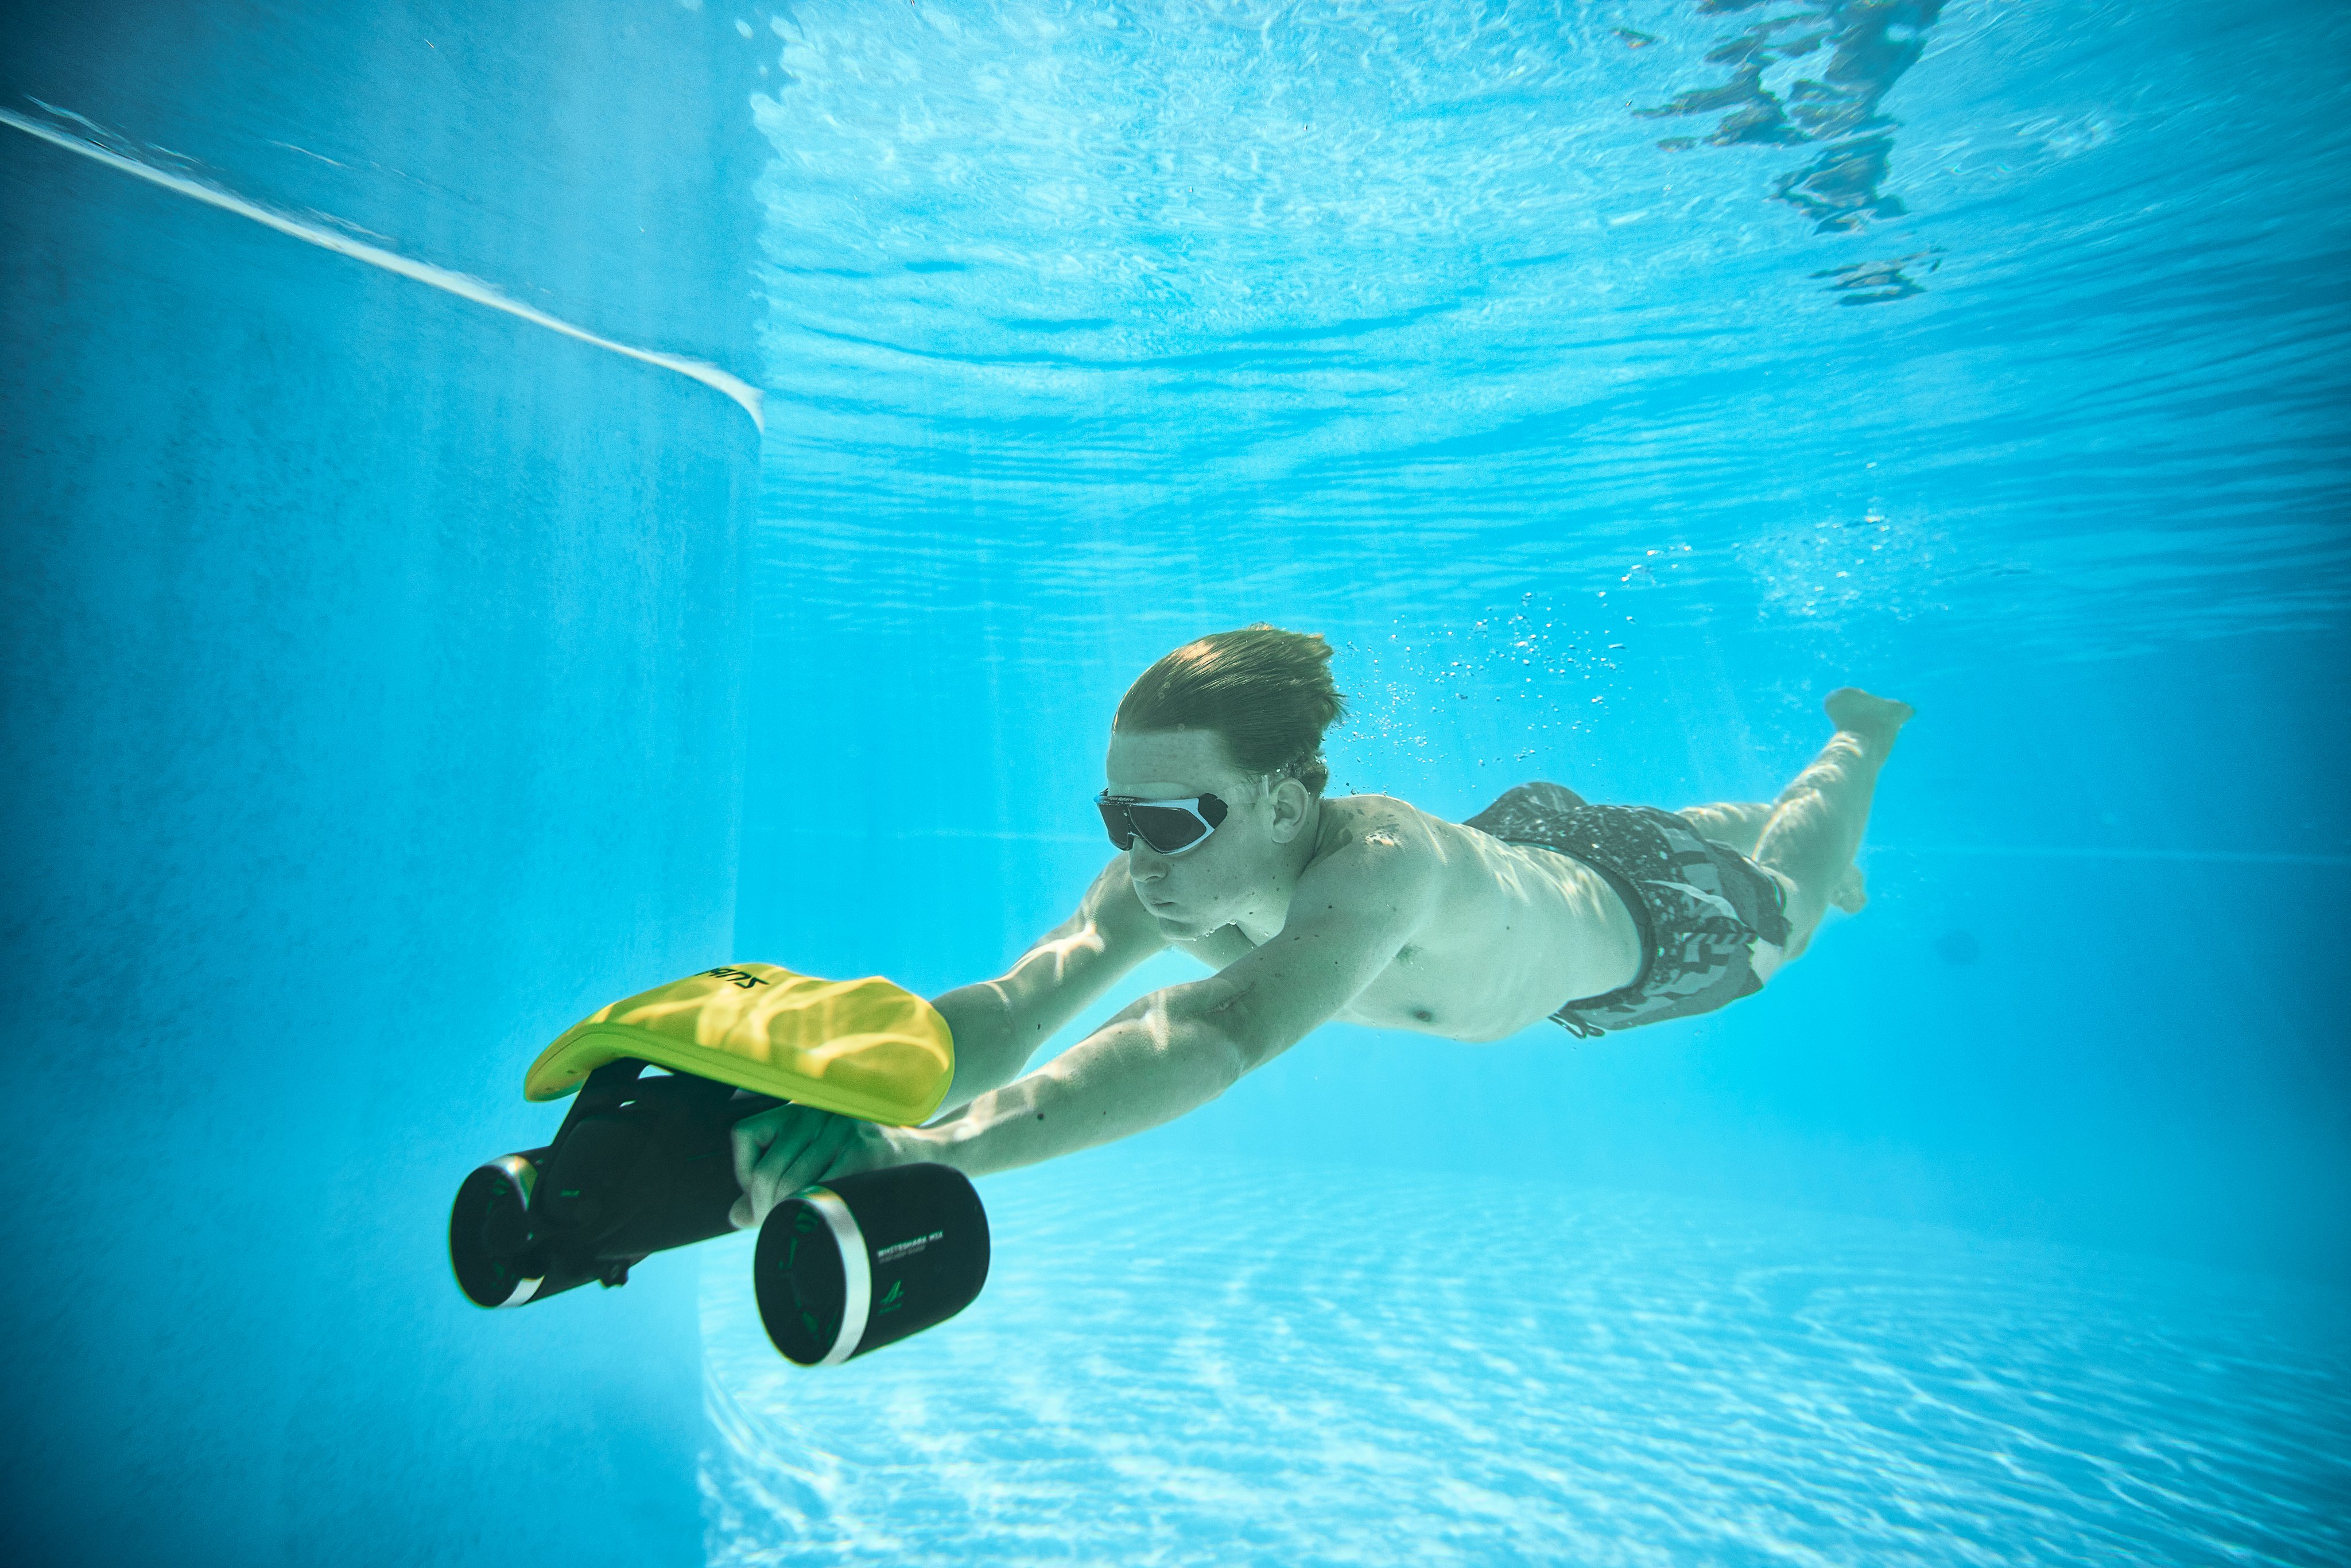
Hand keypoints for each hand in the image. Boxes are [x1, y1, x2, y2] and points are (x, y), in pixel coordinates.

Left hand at [728, 1103, 915, 1229]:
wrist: (928, 1158)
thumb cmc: (867, 1166)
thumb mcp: (819, 1158)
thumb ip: (777, 1180)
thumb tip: (735, 1216)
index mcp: (799, 1109)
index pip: (744, 1135)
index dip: (743, 1174)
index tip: (760, 1197)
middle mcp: (817, 1112)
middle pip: (767, 1171)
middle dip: (764, 1210)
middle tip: (777, 1227)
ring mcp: (841, 1130)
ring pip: (789, 1185)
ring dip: (785, 1217)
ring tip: (800, 1229)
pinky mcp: (862, 1151)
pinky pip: (818, 1191)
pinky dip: (811, 1214)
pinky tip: (822, 1222)